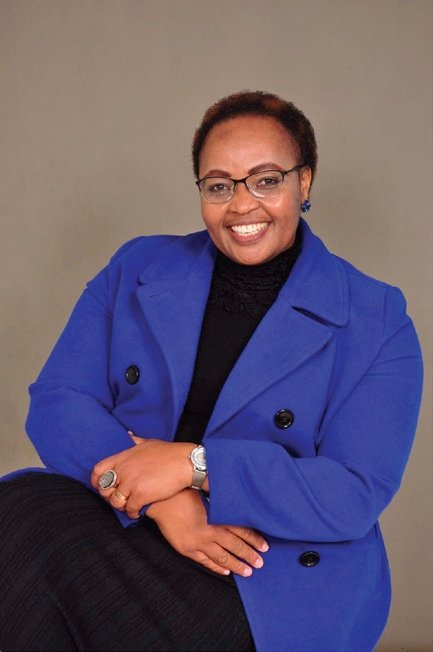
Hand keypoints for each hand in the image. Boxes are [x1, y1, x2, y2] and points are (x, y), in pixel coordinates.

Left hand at [91, 434, 194, 517]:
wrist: (186, 462)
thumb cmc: (169, 453)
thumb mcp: (148, 442)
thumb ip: (135, 440)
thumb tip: (127, 434)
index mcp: (123, 457)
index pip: (98, 470)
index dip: (96, 481)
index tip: (102, 487)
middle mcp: (124, 470)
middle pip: (104, 489)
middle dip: (110, 496)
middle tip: (120, 498)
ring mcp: (131, 483)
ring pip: (116, 502)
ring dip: (122, 506)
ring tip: (129, 506)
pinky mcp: (141, 495)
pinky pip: (130, 510)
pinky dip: (133, 513)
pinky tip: (139, 511)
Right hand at [147, 488, 268, 576]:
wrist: (161, 501)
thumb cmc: (184, 492)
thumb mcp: (207, 492)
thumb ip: (222, 500)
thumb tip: (238, 500)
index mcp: (218, 517)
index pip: (242, 531)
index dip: (254, 539)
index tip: (264, 546)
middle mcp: (211, 532)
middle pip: (235, 546)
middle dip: (249, 555)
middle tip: (260, 563)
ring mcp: (199, 543)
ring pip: (222, 557)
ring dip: (236, 565)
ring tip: (247, 572)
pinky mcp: (187, 549)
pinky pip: (205, 561)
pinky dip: (217, 567)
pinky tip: (226, 570)